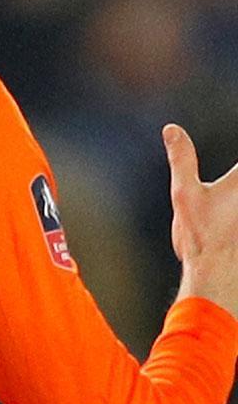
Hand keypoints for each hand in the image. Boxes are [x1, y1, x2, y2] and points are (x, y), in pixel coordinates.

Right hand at [169, 124, 237, 314]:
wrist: (216, 273)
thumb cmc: (201, 236)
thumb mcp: (184, 194)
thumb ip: (182, 159)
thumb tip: (172, 130)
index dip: (236, 169)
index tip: (225, 179)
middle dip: (233, 184)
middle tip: (223, 193)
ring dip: (233, 203)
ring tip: (227, 208)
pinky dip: (235, 212)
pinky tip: (229, 216)